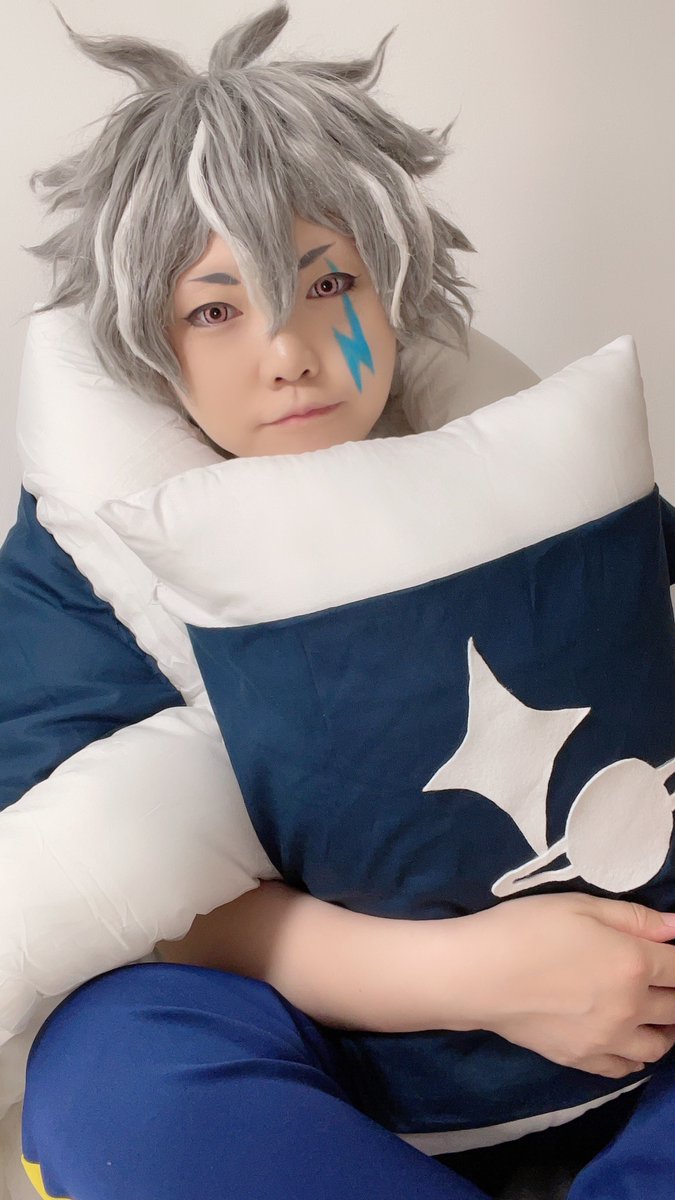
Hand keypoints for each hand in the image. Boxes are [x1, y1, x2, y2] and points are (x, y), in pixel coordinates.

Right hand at [453, 892, 674, 1078]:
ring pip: (658, 1046)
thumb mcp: (580, 906)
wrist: (479, 974)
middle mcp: (630, 1007)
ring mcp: (608, 1040)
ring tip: (654, 1014)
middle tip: (660, 981)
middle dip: (674, 993)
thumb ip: (634, 918)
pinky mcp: (583, 1060)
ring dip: (665, 1029)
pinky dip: (635, 1056)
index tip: (669, 955)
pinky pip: (626, 1068)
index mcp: (633, 963)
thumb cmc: (527, 928)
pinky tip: (626, 1039)